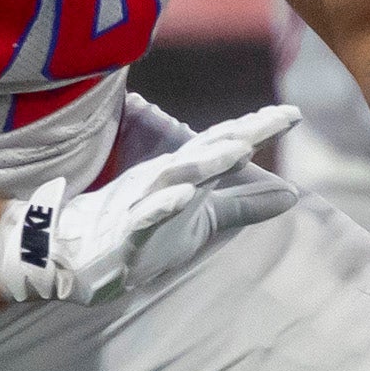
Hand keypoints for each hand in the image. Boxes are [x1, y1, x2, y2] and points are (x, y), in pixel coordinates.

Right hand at [0, 106, 299, 303]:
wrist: (75, 257)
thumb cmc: (145, 233)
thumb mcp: (202, 218)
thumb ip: (243, 205)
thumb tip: (293, 193)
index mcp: (183, 174)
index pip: (224, 144)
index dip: (257, 128)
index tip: (294, 112)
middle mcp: (164, 179)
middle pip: (207, 150)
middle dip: (242, 133)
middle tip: (280, 117)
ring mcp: (141, 203)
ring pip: (176, 176)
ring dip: (207, 162)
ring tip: (241, 150)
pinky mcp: (123, 233)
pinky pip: (143, 217)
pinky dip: (163, 205)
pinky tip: (184, 196)